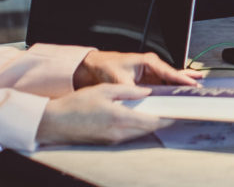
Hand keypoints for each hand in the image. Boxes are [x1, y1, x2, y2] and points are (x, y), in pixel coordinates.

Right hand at [35, 84, 170, 145]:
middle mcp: (119, 133)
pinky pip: (129, 136)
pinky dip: (137, 128)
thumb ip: (128, 91)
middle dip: (161, 120)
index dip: (168, 117)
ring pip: (140, 134)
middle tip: (170, 109)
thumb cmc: (76, 105)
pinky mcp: (108, 143)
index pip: (153, 121)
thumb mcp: (104, 90)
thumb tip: (146, 92)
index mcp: (120, 118)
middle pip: (149, 129)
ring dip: (149, 125)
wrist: (54, 123)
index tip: (178, 112)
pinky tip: (137, 117)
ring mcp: (113, 140)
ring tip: (156, 112)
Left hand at [73, 50, 201, 87]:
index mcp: (148, 62)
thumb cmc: (106, 67)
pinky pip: (163, 87)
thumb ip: (132, 91)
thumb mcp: (119, 80)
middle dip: (187, 81)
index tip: (191, 84)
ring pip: (170, 81)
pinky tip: (181, 93)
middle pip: (173, 76)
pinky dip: (172, 90)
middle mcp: (152, 67)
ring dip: (181, 86)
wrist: (94, 67)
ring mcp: (151, 74)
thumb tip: (142, 102)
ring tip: (196, 89)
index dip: (181, 79)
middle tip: (200, 87)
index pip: (168, 72)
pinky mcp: (148, 82)